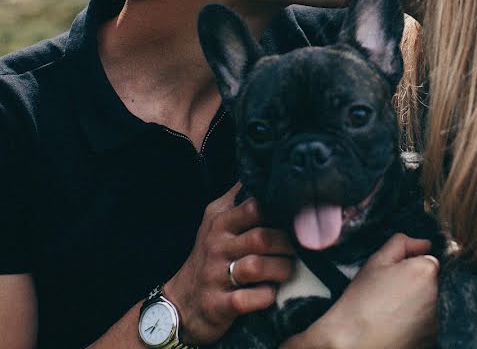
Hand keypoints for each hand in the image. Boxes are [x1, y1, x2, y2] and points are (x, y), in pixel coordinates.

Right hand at [163, 184, 294, 343]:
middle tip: (297, 250)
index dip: (280, 212)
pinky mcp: (218, 305)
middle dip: (286, 245)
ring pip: (256, 267)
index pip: (254, 205)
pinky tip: (271, 293)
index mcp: (219, 221)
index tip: (295, 220)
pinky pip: (249, 299)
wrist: (180, 304)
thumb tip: (266, 172)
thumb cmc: (210, 258)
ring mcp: (215, 276)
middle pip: (261, 237)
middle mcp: (215, 245)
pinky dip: (266, 297)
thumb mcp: (217, 222)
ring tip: (287, 271)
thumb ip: (240, 200)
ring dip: (281, 269)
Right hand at [286, 234, 438, 348]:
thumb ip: (402, 244)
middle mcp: (437, 296)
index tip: (392, 277)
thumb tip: (424, 243)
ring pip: (429, 304)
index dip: (409, 267)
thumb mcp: (377, 262)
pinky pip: (426, 323)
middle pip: (431, 283)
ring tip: (390, 312)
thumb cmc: (361, 302)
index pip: (428, 261)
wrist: (354, 343)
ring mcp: (436, 320)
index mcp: (425, 272)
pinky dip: (415, 323)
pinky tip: (395, 326)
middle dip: (415, 285)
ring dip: (417, 305)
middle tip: (389, 294)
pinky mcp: (432, 339)